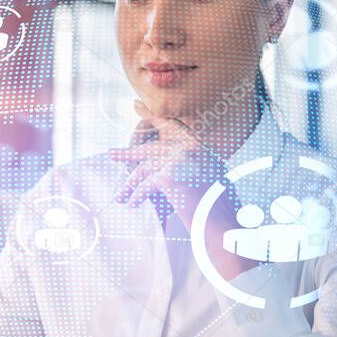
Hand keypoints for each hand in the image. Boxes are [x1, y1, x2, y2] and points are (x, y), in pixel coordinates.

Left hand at [108, 101, 256, 278]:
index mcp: (200, 147)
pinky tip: (133, 203)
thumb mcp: (206, 179)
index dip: (153, 118)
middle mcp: (191, 149)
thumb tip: (159, 170)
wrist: (224, 227)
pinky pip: (145, 185)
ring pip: (145, 169)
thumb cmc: (217, 210)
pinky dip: (137, 196)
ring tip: (121, 196)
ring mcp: (180, 160)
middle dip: (129, 153)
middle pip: (152, 149)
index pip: (173, 126)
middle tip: (112, 154)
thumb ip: (187, 167)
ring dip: (130, 185)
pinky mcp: (169, 177)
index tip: (138, 109)